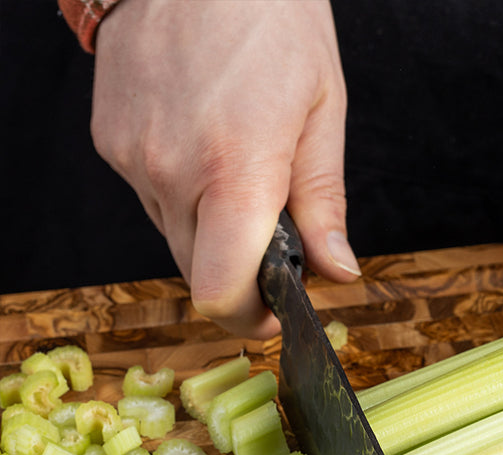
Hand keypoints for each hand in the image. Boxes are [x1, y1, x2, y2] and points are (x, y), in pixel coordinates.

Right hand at [91, 0, 358, 338]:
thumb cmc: (273, 18)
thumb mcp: (323, 114)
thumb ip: (324, 205)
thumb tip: (336, 271)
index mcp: (234, 170)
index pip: (222, 292)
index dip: (251, 319)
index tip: (277, 313)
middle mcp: (170, 171)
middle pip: (200, 274)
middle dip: (241, 274)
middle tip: (273, 238)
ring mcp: (130, 156)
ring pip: (176, 238)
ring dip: (212, 231)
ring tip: (238, 169)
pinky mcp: (109, 139)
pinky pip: (152, 198)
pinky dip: (183, 195)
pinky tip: (203, 146)